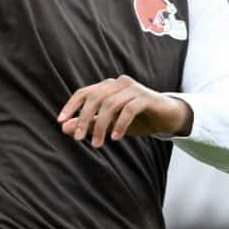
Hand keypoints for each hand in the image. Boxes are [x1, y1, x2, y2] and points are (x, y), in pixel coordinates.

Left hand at [57, 75, 192, 147]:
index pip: (84, 92)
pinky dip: (120, 124)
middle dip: (83, 118)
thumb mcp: (111, 125)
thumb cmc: (137, 120)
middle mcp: (119, 83)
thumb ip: (89, 124)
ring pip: (110, 104)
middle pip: (94, 97)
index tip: (60, 121)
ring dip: (101, 126)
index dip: (71, 106)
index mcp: (108, 86)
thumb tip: (64, 128)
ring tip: (98, 144)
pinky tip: (116, 138)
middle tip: (78, 138)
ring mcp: (133, 88)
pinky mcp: (146, 97)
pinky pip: (129, 109)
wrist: (167, 118)